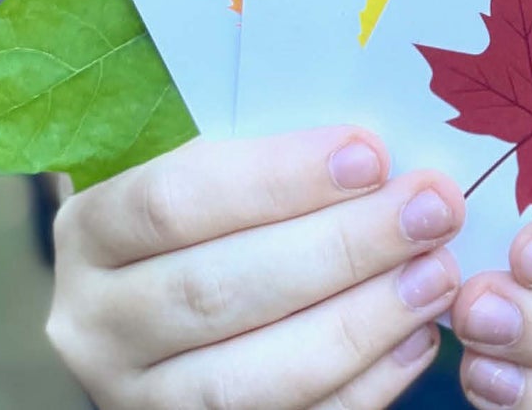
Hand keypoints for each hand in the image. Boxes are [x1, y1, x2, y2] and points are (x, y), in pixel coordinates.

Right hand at [46, 128, 463, 409]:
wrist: (151, 304)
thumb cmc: (201, 211)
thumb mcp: (203, 164)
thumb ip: (264, 152)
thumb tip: (376, 147)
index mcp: (94, 232)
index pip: (176, 200)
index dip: (278, 178)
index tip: (370, 153)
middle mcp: (100, 325)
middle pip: (221, 290)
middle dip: (342, 247)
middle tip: (431, 208)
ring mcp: (141, 401)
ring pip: (254, 378)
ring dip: (362, 321)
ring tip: (437, 272)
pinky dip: (363, 386)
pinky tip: (419, 337)